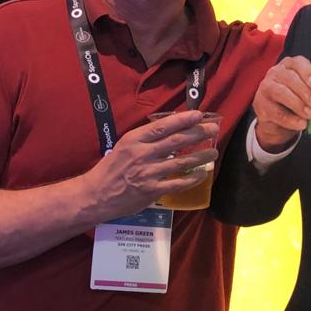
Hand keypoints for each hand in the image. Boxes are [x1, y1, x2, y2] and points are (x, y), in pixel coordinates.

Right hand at [83, 111, 217, 219]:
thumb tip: (170, 129)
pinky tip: (202, 174)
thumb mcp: (124, 146)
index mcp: (134, 140)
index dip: (183, 120)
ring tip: (213, 152)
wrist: (97, 195)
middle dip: (198, 133)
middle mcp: (143, 154)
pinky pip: (178, 183)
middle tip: (214, 129)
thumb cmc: (111, 169)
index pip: (163, 126)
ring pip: (181, 162)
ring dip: (201, 156)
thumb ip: (145, 139)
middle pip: (176, 141)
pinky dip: (192, 178)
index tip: (198, 115)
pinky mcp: (153, 190)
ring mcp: (149, 173)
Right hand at [252, 56, 310, 152]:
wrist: (277, 120)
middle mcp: (276, 73)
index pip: (298, 63)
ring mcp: (266, 88)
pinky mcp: (261, 105)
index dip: (308, 72)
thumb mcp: (308, 91)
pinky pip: (275, 112)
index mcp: (290, 65)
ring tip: (310, 115)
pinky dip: (289, 119)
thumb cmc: (297, 99)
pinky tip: (300, 124)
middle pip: (289, 78)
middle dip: (305, 91)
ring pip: (280, 93)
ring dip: (297, 104)